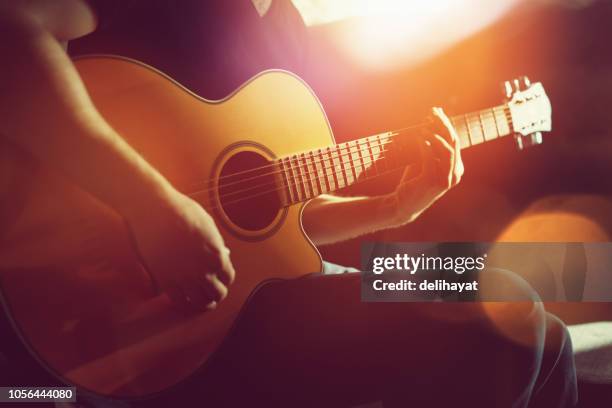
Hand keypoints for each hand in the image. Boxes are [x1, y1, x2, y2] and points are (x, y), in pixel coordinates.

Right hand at [125, 190, 234, 312]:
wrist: (154, 210)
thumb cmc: (181, 212)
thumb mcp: (207, 226)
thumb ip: (215, 244)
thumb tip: (221, 255)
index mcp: (217, 256)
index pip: (228, 278)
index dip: (225, 279)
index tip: (221, 279)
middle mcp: (203, 270)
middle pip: (217, 294)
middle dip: (217, 294)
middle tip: (212, 293)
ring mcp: (184, 278)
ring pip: (200, 302)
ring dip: (203, 303)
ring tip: (202, 302)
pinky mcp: (165, 281)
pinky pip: (179, 302)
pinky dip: (185, 303)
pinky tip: (185, 299)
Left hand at [388, 107, 463, 224]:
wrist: (402, 204)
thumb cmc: (413, 182)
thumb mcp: (425, 162)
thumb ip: (431, 147)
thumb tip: (429, 123)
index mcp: (456, 168)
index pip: (455, 141)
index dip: (446, 124)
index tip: (436, 111)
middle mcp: (455, 174)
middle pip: (453, 142)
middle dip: (443, 125)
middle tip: (432, 113)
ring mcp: (446, 179)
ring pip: (447, 150)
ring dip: (436, 135)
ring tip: (423, 126)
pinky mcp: (432, 182)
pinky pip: (431, 159)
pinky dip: (426, 146)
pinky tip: (419, 137)